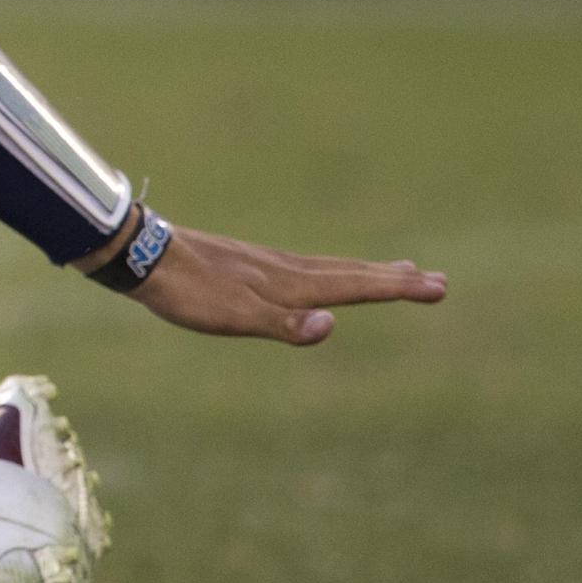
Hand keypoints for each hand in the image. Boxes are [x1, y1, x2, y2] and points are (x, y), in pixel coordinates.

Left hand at [101, 222, 445, 344]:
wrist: (143, 257)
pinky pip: (304, 267)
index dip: (397, 288)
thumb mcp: (233, 317)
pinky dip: (329, 270)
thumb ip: (283, 325)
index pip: (356, 286)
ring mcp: (266, 264)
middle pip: (350, 273)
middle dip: (394, 279)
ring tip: (395, 269)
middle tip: (436, 280)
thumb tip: (332, 325)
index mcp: (290, 284)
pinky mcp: (246, 265)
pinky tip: (319, 275)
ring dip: (366, 270)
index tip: (439, 287)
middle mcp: (285, 269)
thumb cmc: (187, 294)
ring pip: (329, 267)